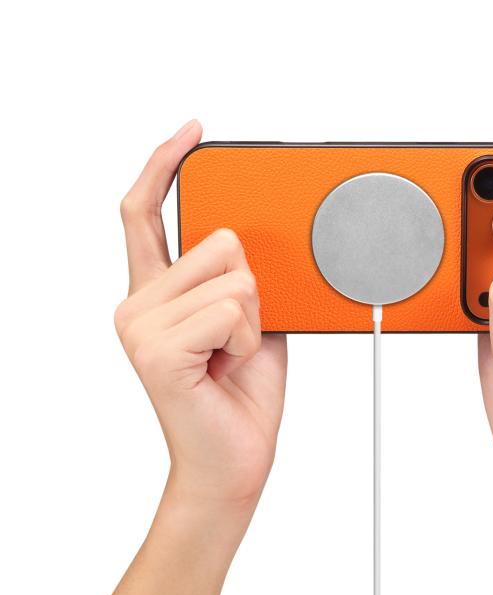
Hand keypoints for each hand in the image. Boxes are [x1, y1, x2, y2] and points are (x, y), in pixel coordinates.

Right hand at [115, 120, 286, 514]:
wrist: (234, 460)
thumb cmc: (241, 394)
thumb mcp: (250, 321)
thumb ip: (239, 277)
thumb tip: (247, 236)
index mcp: (157, 293)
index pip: (146, 211)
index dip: (166, 165)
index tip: (194, 134)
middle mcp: (139, 304)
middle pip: (217, 239)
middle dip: (250, 286)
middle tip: (237, 336)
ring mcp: (141, 325)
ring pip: (233, 275)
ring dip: (252, 319)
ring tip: (231, 356)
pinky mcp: (156, 349)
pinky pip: (232, 309)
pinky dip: (248, 339)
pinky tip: (227, 368)